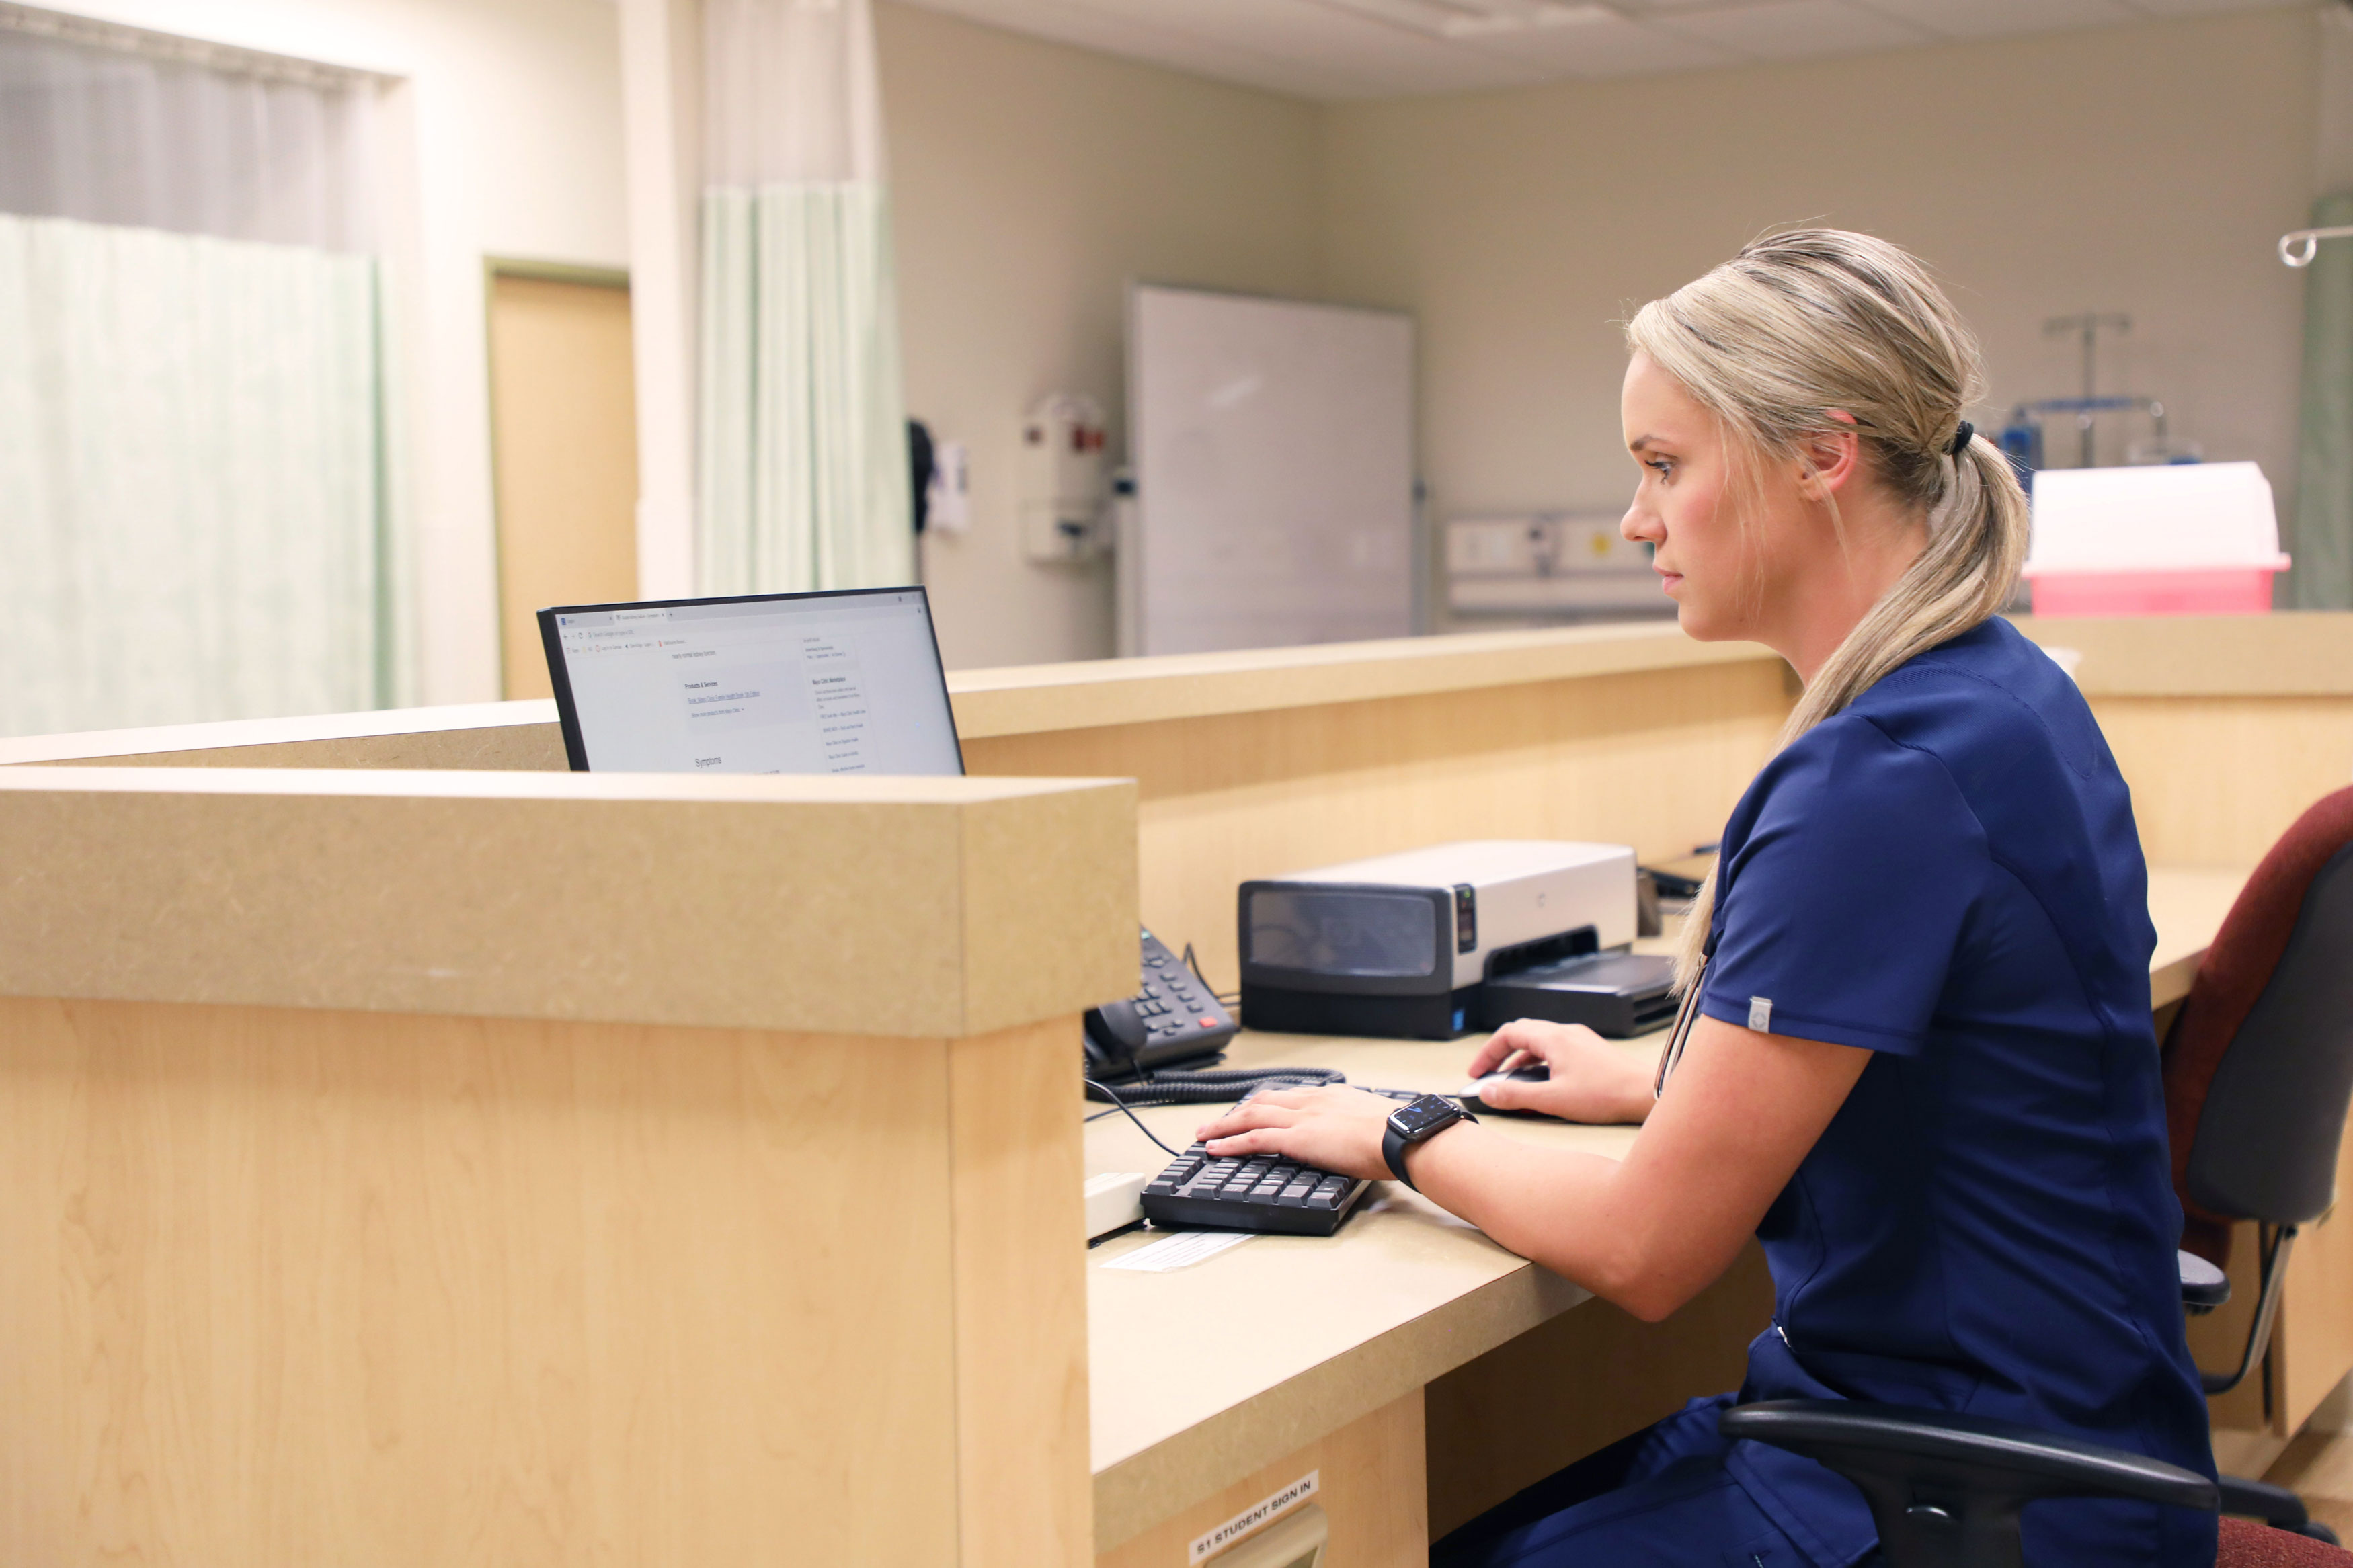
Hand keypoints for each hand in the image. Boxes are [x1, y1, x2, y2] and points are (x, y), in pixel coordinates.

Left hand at [1195, 1086, 1402, 1181]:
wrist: (1400, 1135)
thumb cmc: (1396, 1133)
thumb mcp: (1372, 1119)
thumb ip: (1356, 1125)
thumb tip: (1360, 1137)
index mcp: (1330, 1096)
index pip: (1288, 1096)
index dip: (1264, 1104)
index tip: (1251, 1110)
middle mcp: (1311, 1101)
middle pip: (1262, 1101)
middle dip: (1236, 1111)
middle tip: (1217, 1121)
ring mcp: (1302, 1118)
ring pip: (1250, 1116)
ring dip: (1223, 1125)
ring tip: (1204, 1134)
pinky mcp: (1297, 1138)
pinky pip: (1254, 1138)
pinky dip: (1230, 1142)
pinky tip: (1215, 1149)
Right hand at [1464, 1018, 1654, 1124]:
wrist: (1645, 1093)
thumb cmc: (1607, 1094)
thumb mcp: (1553, 1099)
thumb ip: (1516, 1095)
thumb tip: (1488, 1091)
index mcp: (1553, 1038)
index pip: (1508, 1033)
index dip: (1487, 1052)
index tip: (1477, 1071)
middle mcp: (1566, 1033)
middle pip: (1522, 1033)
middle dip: (1501, 1053)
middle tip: (1489, 1073)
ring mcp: (1580, 1040)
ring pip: (1540, 1042)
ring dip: (1521, 1059)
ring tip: (1512, 1081)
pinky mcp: (1590, 1051)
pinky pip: (1555, 1049)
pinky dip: (1539, 1062)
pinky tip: (1543, 1083)